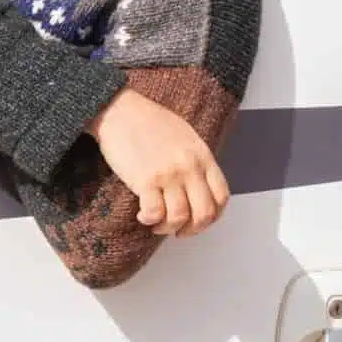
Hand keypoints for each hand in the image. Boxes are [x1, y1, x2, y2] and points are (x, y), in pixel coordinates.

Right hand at [85, 87, 229, 236]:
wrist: (120, 110)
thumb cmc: (148, 121)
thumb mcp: (185, 136)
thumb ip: (196, 161)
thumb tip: (197, 187)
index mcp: (202, 156)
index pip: (221, 196)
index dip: (213, 216)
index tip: (199, 220)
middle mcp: (189, 167)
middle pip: (204, 212)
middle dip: (192, 229)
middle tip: (179, 231)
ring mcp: (168, 174)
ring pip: (179, 217)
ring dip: (168, 228)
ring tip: (157, 224)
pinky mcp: (145, 179)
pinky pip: (154, 212)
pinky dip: (149, 220)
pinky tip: (143, 216)